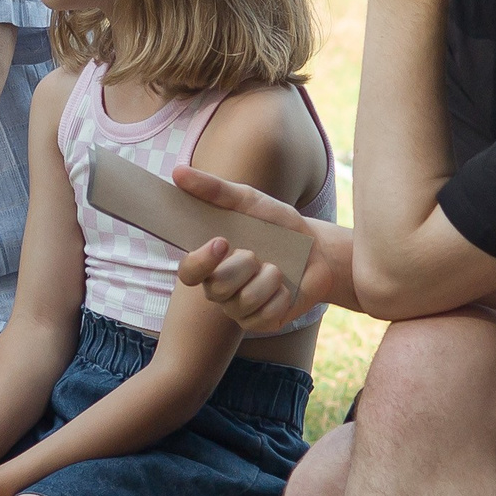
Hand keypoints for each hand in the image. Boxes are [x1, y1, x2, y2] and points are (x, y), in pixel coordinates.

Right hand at [172, 165, 356, 329]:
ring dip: (268, 280)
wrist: (317, 250)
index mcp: (210, 263)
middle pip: (217, 288)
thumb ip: (214, 190)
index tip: (222, 242)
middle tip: (258, 254)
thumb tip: (177, 172)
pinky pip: (266, 315)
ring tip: (277, 269)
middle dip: (243, 267)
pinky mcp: (262, 323)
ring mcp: (239, 309)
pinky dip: (281, 297)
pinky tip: (286, 288)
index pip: (188, 273)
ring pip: (244, 302)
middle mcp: (219, 289)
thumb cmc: (278, 226)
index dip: (199, 262)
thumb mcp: (249, 200)